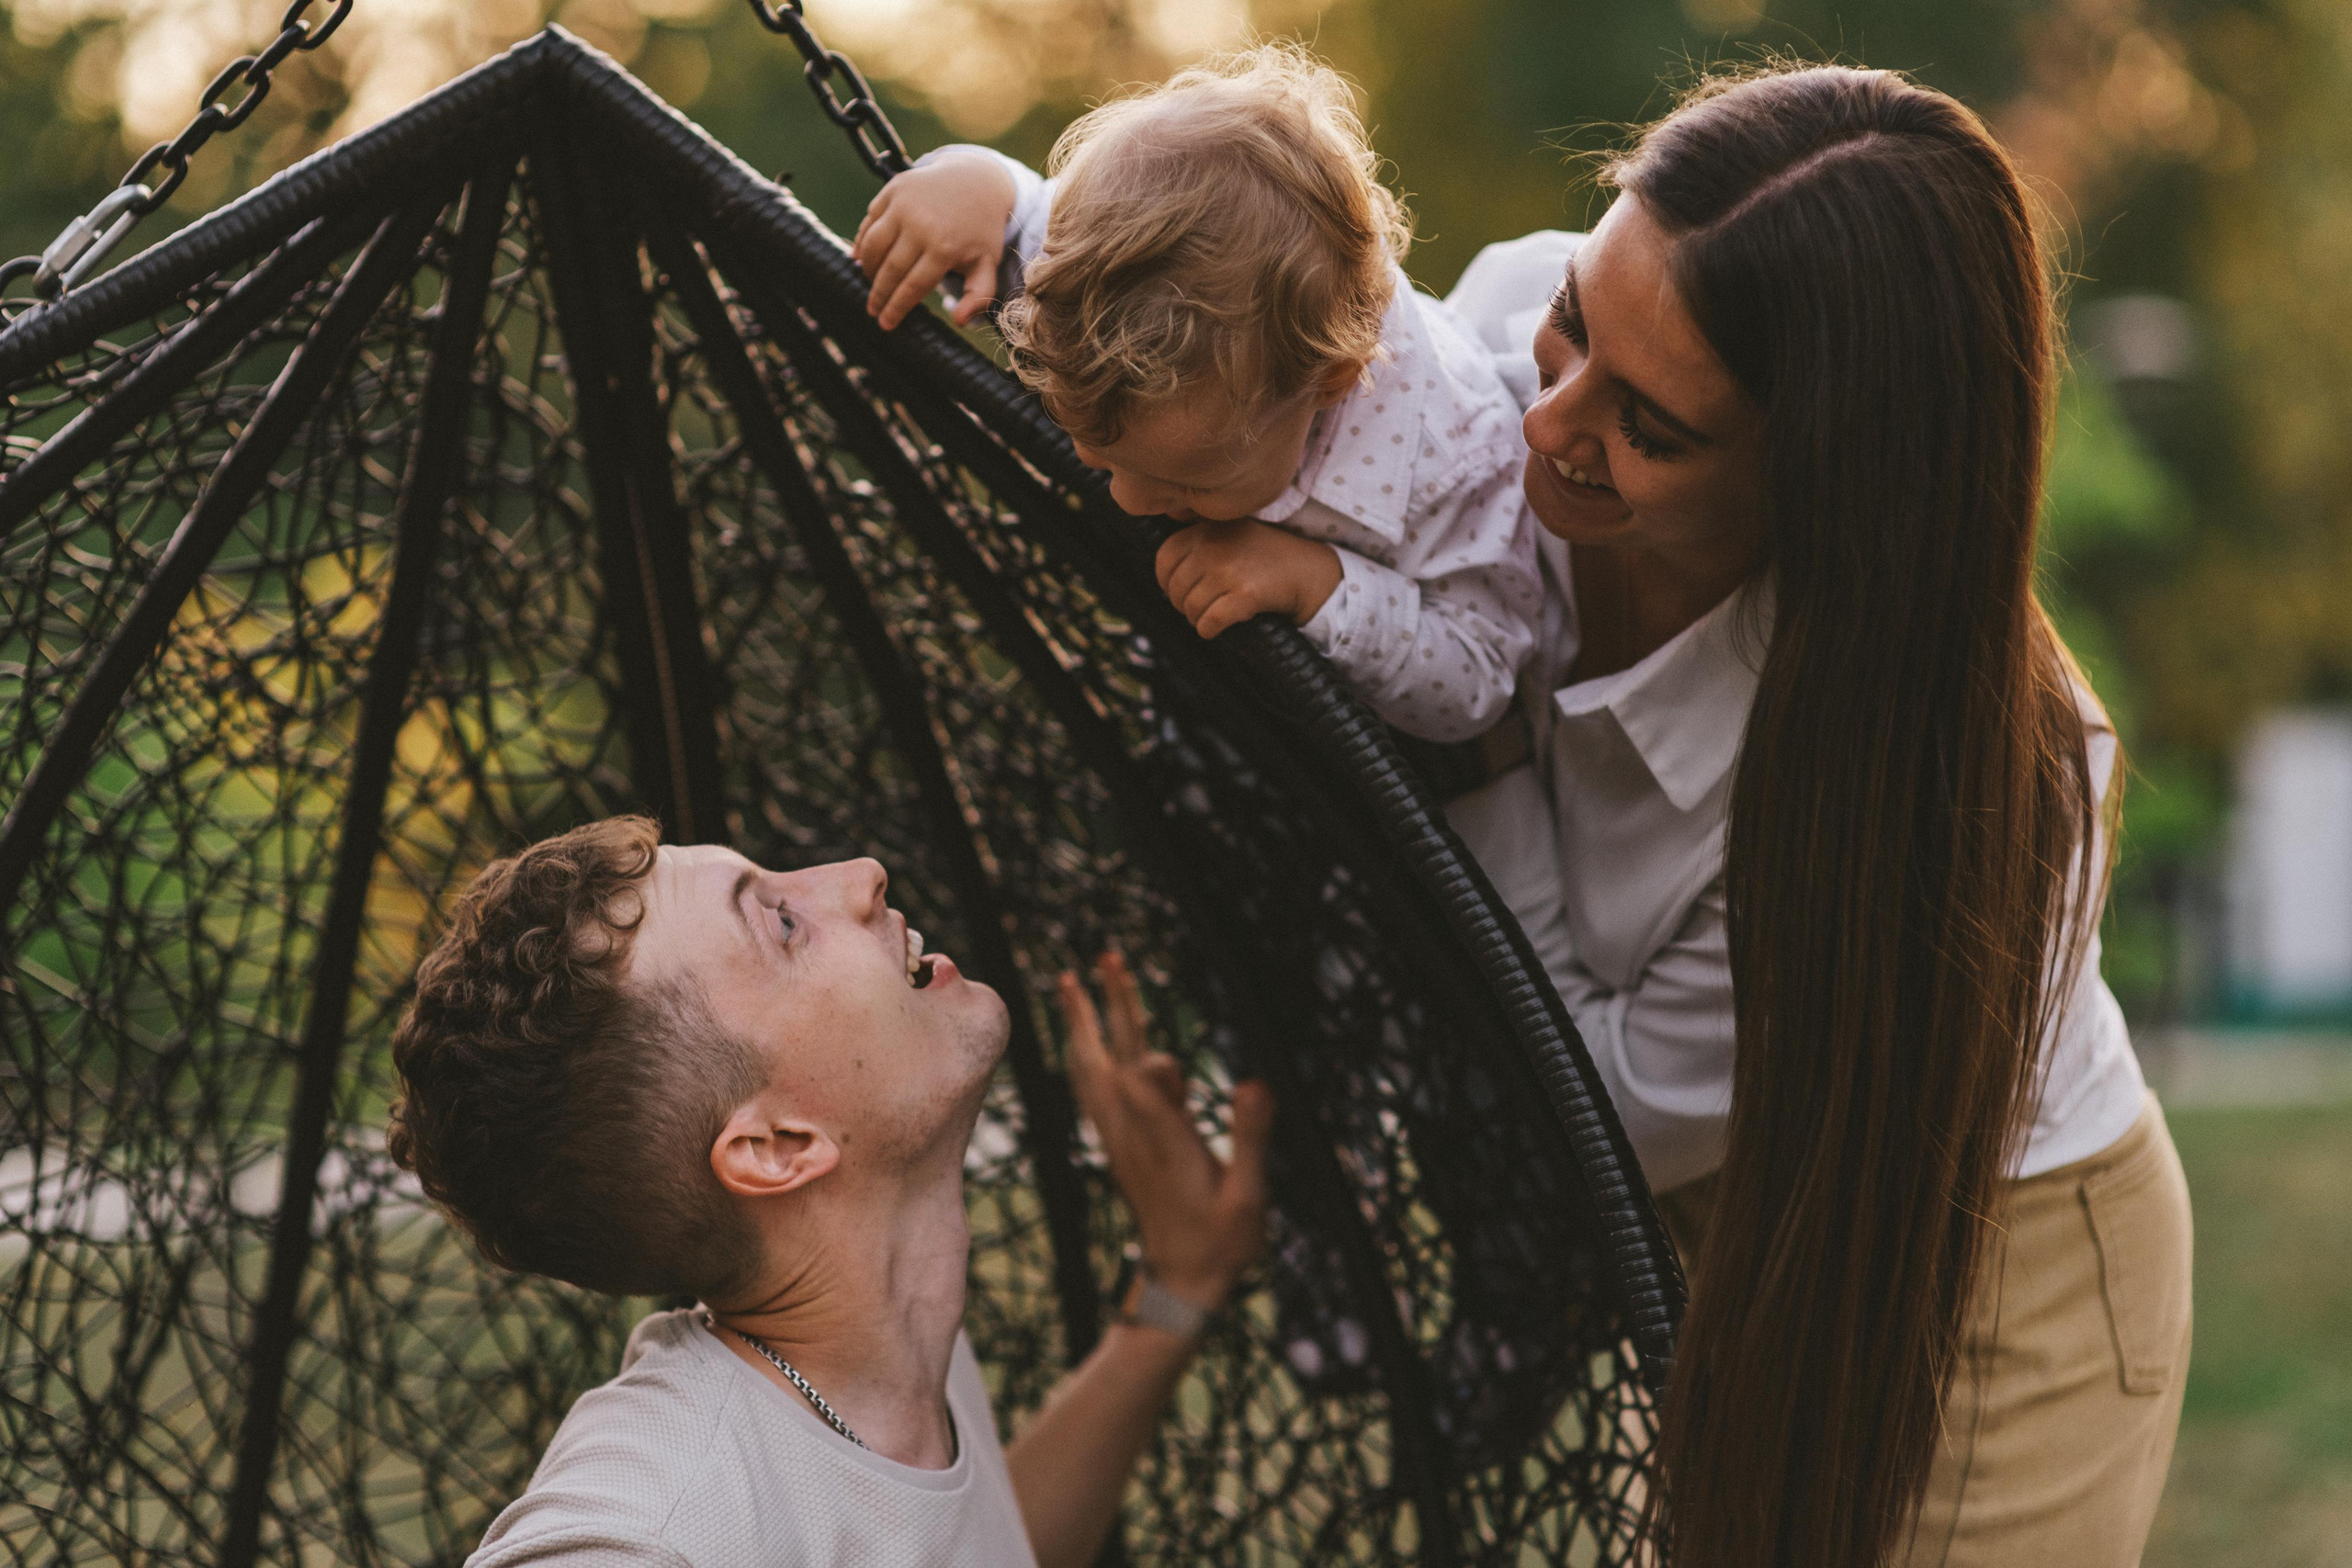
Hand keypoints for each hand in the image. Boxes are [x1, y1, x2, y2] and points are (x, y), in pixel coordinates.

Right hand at [852, 151, 1014, 328]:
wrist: (976, 180)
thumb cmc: (980, 230)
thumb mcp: (987, 263)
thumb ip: (978, 295)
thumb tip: (959, 321)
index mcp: (945, 248)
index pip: (912, 287)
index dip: (896, 308)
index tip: (886, 324)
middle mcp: (921, 225)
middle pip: (890, 269)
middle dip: (878, 294)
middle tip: (872, 310)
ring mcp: (904, 204)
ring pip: (874, 245)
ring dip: (868, 269)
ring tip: (870, 283)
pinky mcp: (893, 189)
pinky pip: (870, 221)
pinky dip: (862, 241)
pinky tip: (861, 258)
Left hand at [1056, 952, 1272, 1309]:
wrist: (1180, 1282)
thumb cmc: (1221, 1241)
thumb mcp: (1248, 1196)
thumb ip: (1250, 1138)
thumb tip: (1255, 1083)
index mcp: (1164, 1141)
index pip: (1145, 1081)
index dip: (1157, 1067)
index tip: (1184, 1081)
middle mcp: (1132, 1132)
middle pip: (1109, 1059)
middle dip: (1105, 1008)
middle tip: (1102, 957)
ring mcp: (1120, 1137)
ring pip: (1091, 1070)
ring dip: (1082, 1025)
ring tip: (1071, 983)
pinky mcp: (1118, 1144)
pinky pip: (1092, 1089)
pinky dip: (1083, 1055)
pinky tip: (1082, 1043)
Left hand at [1154, 519, 1343, 639]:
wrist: (1307, 569)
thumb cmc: (1265, 554)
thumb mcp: (1230, 531)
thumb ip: (1199, 539)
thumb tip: (1163, 571)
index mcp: (1206, 529)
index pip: (1164, 558)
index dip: (1165, 580)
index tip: (1175, 590)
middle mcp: (1213, 547)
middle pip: (1175, 587)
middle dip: (1181, 604)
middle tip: (1195, 608)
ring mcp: (1229, 571)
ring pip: (1191, 607)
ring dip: (1195, 620)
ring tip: (1207, 618)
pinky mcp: (1245, 595)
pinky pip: (1210, 621)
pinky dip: (1208, 630)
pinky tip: (1213, 630)